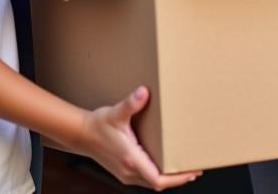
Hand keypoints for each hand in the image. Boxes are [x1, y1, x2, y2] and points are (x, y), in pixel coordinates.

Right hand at [77, 86, 200, 189]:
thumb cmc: (98, 124)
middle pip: (159, 183)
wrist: (81, 134)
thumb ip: (130, 103)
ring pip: (152, 182)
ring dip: (169, 178)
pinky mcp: (124, 171)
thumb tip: (144, 92)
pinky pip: (146, 178)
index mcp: (131, 159)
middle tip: (196, 169)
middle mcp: (129, 171)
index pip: (159, 179)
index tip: (192, 171)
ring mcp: (126, 174)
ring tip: (184, 168)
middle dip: (178, 178)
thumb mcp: (115, 112)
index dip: (177, 178)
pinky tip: (165, 165)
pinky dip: (159, 174)